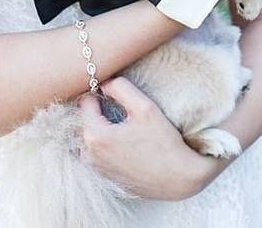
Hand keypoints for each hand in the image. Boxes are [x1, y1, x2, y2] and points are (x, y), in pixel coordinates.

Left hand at [77, 76, 215, 200]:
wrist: (177, 179)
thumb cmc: (163, 143)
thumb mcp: (145, 107)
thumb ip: (120, 88)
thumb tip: (105, 83)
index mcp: (94, 135)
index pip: (85, 102)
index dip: (100, 94)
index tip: (115, 95)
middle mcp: (88, 155)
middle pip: (84, 121)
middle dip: (98, 112)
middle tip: (119, 109)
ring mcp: (95, 169)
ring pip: (89, 138)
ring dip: (100, 129)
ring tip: (123, 126)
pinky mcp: (104, 177)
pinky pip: (96, 153)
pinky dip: (105, 145)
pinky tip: (125, 143)